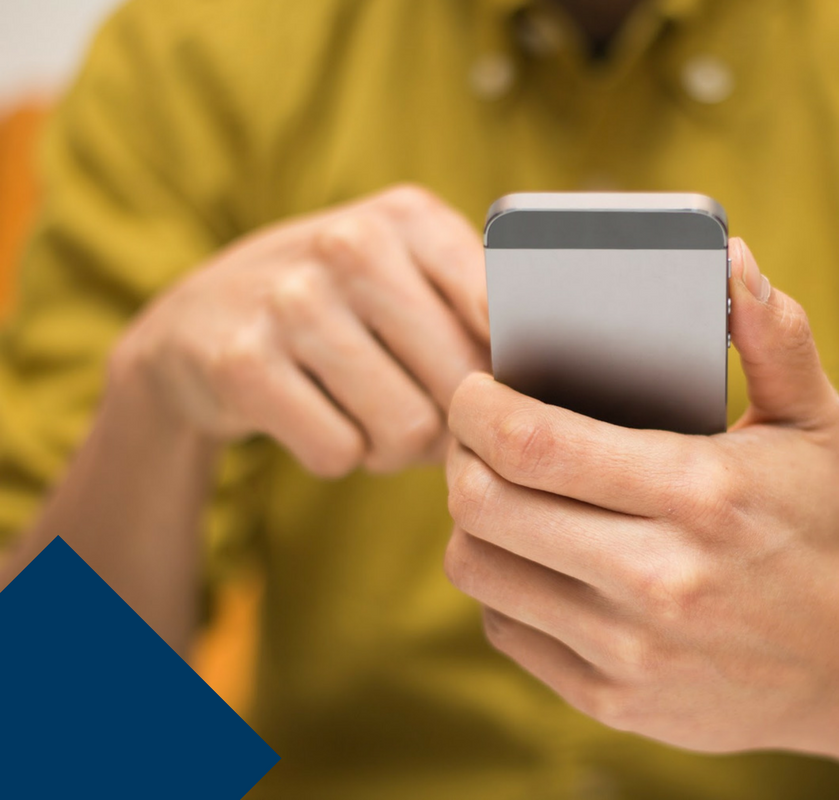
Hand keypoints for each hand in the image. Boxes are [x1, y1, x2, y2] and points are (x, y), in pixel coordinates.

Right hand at [111, 185, 489, 476]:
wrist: (201, 319)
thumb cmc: (344, 307)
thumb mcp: (409, 274)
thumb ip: (480, 309)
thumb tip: (541, 392)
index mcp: (411, 216)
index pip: (501, 311)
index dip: (507, 372)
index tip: (496, 390)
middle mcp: (351, 244)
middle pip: (460, 385)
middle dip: (450, 422)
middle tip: (421, 413)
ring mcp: (290, 300)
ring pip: (405, 429)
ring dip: (393, 447)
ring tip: (367, 414)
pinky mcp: (241, 362)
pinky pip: (338, 453)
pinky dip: (337, 456)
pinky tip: (315, 417)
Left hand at [443, 238, 838, 762]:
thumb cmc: (817, 524)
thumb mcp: (813, 420)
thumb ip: (775, 332)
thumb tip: (731, 259)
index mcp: (700, 492)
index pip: (533, 441)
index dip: (476, 405)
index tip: (475, 386)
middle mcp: (658, 578)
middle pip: (484, 503)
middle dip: (460, 453)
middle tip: (477, 433)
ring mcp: (629, 649)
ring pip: (477, 568)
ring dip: (470, 519)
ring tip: (500, 490)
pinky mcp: (611, 699)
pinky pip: (502, 627)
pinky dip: (501, 584)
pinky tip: (534, 558)